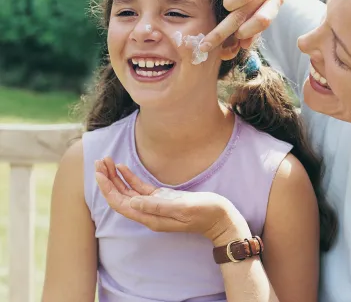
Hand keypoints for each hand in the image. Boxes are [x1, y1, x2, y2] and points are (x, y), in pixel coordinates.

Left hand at [94, 158, 248, 243]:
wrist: (221, 218)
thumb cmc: (205, 214)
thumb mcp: (183, 209)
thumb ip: (158, 206)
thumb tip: (133, 202)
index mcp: (150, 218)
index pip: (121, 203)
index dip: (108, 188)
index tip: (99, 173)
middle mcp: (149, 212)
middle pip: (120, 196)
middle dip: (107, 180)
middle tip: (99, 162)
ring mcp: (155, 205)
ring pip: (128, 191)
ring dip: (115, 178)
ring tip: (106, 162)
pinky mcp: (163, 198)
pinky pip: (140, 188)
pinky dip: (130, 178)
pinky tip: (122, 168)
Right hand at [200, 0, 282, 51]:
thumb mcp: (255, 7)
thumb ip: (250, 28)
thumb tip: (239, 48)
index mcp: (275, 0)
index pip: (263, 20)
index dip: (247, 33)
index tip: (233, 42)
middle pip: (245, 14)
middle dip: (222, 32)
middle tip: (205, 44)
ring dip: (229, 3)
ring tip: (227, 3)